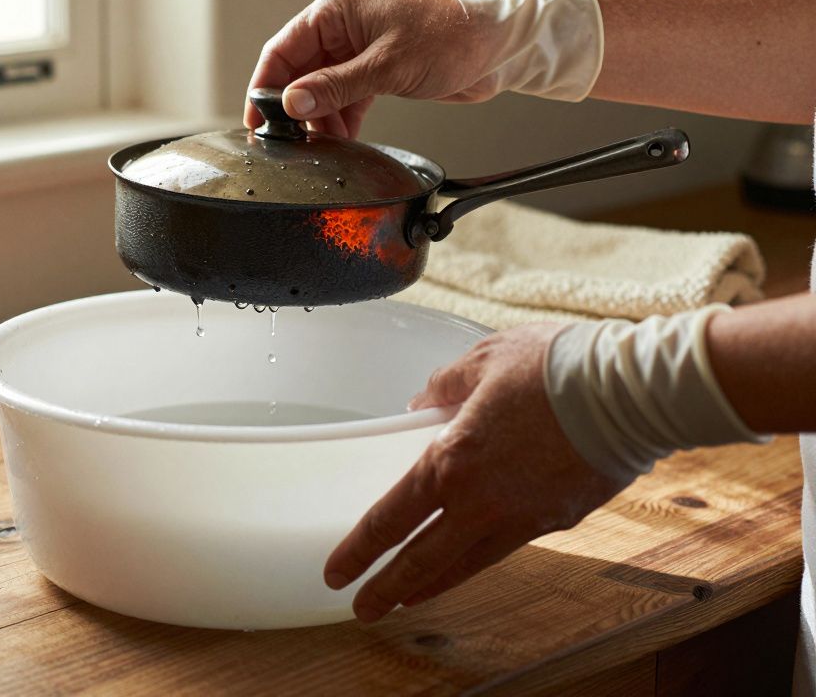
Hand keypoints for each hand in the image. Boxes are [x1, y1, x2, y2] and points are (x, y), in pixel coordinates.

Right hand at [244, 0, 498, 137]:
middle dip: (296, 108)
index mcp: (337, 9)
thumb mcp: (385, 67)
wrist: (497, 50)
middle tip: (291, 141)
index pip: (282, 49)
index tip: (257, 119)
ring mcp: (357, 49)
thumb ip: (334, 88)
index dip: (265, 86)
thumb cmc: (450, 39)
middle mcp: (342, 26)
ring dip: (320, 119)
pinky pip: (343, 98)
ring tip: (323, 145)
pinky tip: (343, 139)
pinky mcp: (374, 71)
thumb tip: (292, 104)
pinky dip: (340, 119)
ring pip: (320, 90)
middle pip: (298, 72)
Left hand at [323, 324, 628, 621]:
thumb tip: (422, 402)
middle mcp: (480, 502)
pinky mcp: (558, 520)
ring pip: (466, 564)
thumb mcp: (482, 359)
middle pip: (422, 560)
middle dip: (387, 589)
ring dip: (432, 585)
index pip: (391, 519)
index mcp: (451, 462)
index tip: (338, 571)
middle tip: (364, 608)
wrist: (630, 390)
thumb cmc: (555, 366)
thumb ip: (444, 385)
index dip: (359, 550)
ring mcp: (521, 518)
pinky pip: (508, 545)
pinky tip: (471, 558)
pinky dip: (481, 557)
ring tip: (408, 598)